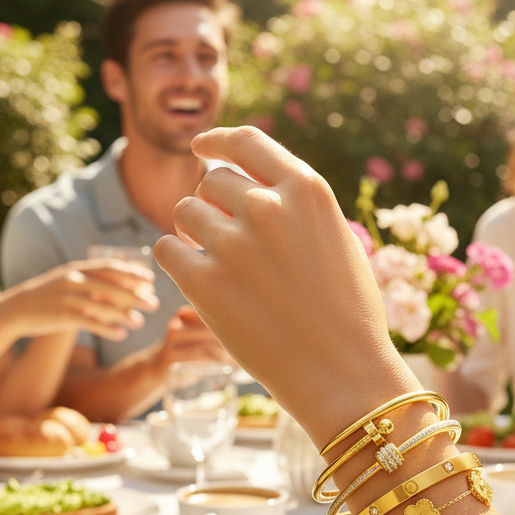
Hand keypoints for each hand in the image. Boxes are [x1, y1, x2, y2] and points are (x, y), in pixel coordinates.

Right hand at [0, 259, 158, 341]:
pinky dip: (107, 329)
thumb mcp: (68, 280)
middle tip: (155, 304)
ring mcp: (67, 298)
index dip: (132, 273)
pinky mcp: (61, 316)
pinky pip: (89, 323)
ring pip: (103, 306)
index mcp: (77, 268)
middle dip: (136, 295)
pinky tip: (121, 335)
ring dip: (124, 315)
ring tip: (139, 323)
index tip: (151, 280)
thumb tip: (123, 286)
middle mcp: (74, 280)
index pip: (110, 267)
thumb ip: (92, 281)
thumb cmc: (49, 295)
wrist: (14, 309)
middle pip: (112, 287)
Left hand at [153, 127, 414, 442]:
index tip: (201, 148)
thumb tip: (246, 186)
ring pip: (185, 212)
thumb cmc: (348, 312)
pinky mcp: (204, 282)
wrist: (344, 373)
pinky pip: (166, 249)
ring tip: (220, 266)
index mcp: (306, 189)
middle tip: (230, 244)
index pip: (246, 142)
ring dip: (194, 233)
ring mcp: (234, 243)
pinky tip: (198, 282)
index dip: (216, 141)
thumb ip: (295, 206)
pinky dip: (176, 261)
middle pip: (212, 182)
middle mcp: (267, 206)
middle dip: (214, 205)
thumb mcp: (335, 238)